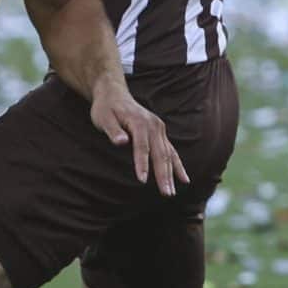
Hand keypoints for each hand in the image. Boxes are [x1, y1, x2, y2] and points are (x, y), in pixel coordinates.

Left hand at [89, 81, 187, 197]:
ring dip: (171, 174)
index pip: (142, 147)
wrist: (113, 93)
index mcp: (140, 122)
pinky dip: (178, 166)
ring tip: (171, 193)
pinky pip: (171, 151)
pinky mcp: (160, 133)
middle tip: (166, 193)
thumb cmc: (105, 108)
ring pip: (168, 154)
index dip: (142, 164)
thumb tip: (121, 142)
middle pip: (160, 153)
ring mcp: (159, 129)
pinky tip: (184, 180)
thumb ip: (113, 131)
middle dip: (163, 175)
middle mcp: (153, 126)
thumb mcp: (103, 118)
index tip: (142, 180)